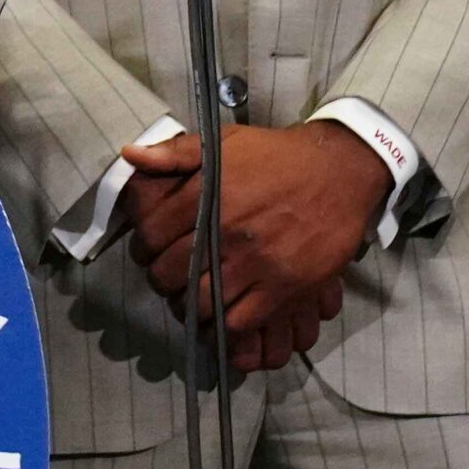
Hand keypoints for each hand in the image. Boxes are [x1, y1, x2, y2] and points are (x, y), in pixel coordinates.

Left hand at [121, 121, 392, 363]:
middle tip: (167, 277)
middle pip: (170, 272)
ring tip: (189, 298)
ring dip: (187, 305)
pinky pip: (241, 320)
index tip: (147, 251)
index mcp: (206, 194)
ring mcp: (257, 261)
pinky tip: (220, 314)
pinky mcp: (285, 285)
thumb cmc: (275, 157)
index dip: (142, 247)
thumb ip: (175, 153)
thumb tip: (130, 154)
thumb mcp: (223, 143)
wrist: (338, 171)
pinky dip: (223, 325)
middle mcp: (227, 230)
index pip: (151, 233)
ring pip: (201, 301)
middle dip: (161, 278)